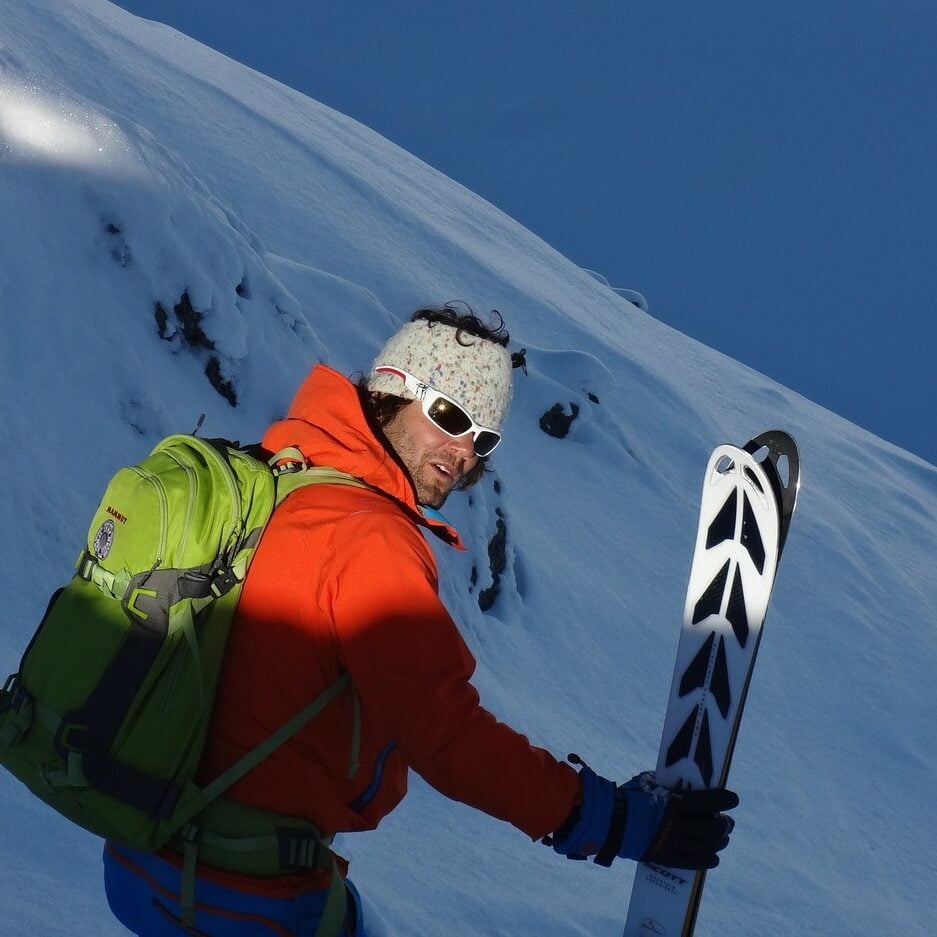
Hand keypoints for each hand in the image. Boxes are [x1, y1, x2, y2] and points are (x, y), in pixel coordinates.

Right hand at [545, 756, 738, 869]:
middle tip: (727, 821)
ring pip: (709, 845)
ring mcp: (676, 843)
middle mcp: (680, 824)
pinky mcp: (669, 858)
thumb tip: (680, 782)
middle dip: (724, 824)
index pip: (710, 801)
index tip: (733, 799)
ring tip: (721, 838)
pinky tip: (713, 857)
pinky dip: (708, 860)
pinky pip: (696, 862)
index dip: (725, 800)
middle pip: (713, 826)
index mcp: (677, 803)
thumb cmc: (629, 797)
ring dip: (719, 841)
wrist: (612, 822)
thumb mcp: (650, 783)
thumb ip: (668, 785)